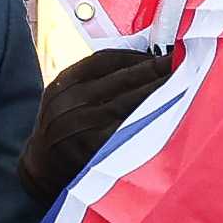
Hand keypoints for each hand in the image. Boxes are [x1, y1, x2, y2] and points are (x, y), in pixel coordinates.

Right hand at [22, 46, 171, 196]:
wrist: (40, 170)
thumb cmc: (61, 130)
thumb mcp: (64, 100)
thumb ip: (91, 81)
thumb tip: (141, 62)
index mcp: (62, 85)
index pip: (104, 60)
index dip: (136, 55)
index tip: (159, 52)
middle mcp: (69, 104)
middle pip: (121, 78)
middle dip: (154, 69)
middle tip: (181, 61)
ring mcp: (81, 128)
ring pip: (129, 101)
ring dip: (159, 90)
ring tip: (181, 81)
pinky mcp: (95, 150)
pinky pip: (129, 127)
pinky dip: (151, 116)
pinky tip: (169, 110)